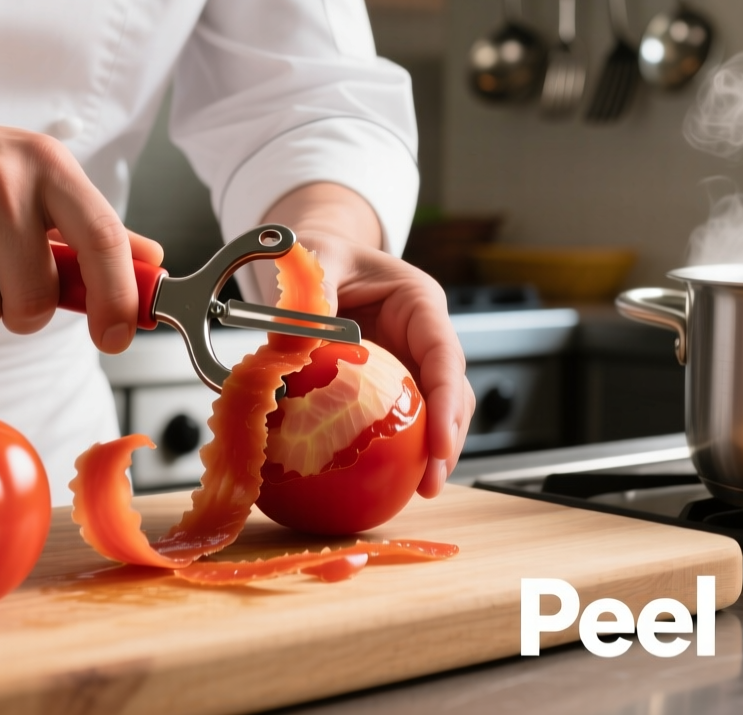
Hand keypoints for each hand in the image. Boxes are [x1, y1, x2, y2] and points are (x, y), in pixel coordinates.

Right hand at [0, 106, 162, 348]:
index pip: (103, 240)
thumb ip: (91, 225)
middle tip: (3, 276)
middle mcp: (4, 185)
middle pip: (35, 301)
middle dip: (22, 309)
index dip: (119, 298)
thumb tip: (150, 263)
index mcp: (48, 167)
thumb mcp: (36, 175)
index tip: (117, 335)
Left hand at [259, 185, 473, 496]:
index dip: (449, 400)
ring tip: (419, 492)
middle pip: (452, 391)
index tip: (440, 441)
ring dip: (430, 451)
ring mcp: (409, 361)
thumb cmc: (324, 251)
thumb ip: (311, 293)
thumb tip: (290, 341)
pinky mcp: (388, 382)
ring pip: (433, 410)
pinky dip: (393, 447)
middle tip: (432, 481)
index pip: (444, 355)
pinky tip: (380, 480)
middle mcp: (423, 336)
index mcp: (419, 303)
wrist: (319, 254)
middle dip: (448, 438)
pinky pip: (397, 416)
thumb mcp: (318, 258)